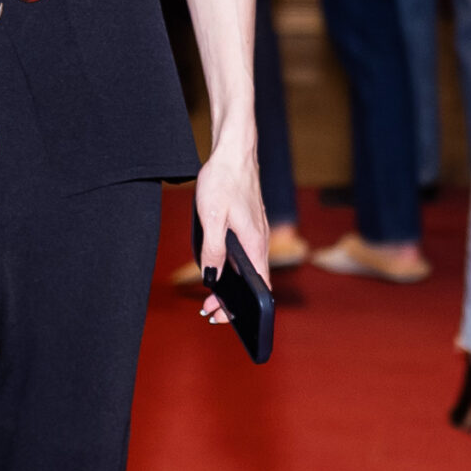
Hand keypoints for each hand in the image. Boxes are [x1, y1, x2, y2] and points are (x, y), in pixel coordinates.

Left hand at [193, 140, 268, 328]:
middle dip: (233, 302)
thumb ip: (213, 251)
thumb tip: (213, 278)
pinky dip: (233, 269)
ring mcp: (256, 234)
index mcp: (255, 245)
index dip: (244, 309)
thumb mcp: (212, 219)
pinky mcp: (250, 226)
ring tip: (211, 297)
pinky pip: (246, 256)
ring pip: (248, 269)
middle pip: (253, 283)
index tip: (225, 318)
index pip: (260, 289)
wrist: (234, 152)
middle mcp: (260, 242)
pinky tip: (218, 269)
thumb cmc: (224, 181)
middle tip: (210, 312)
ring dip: (232, 286)